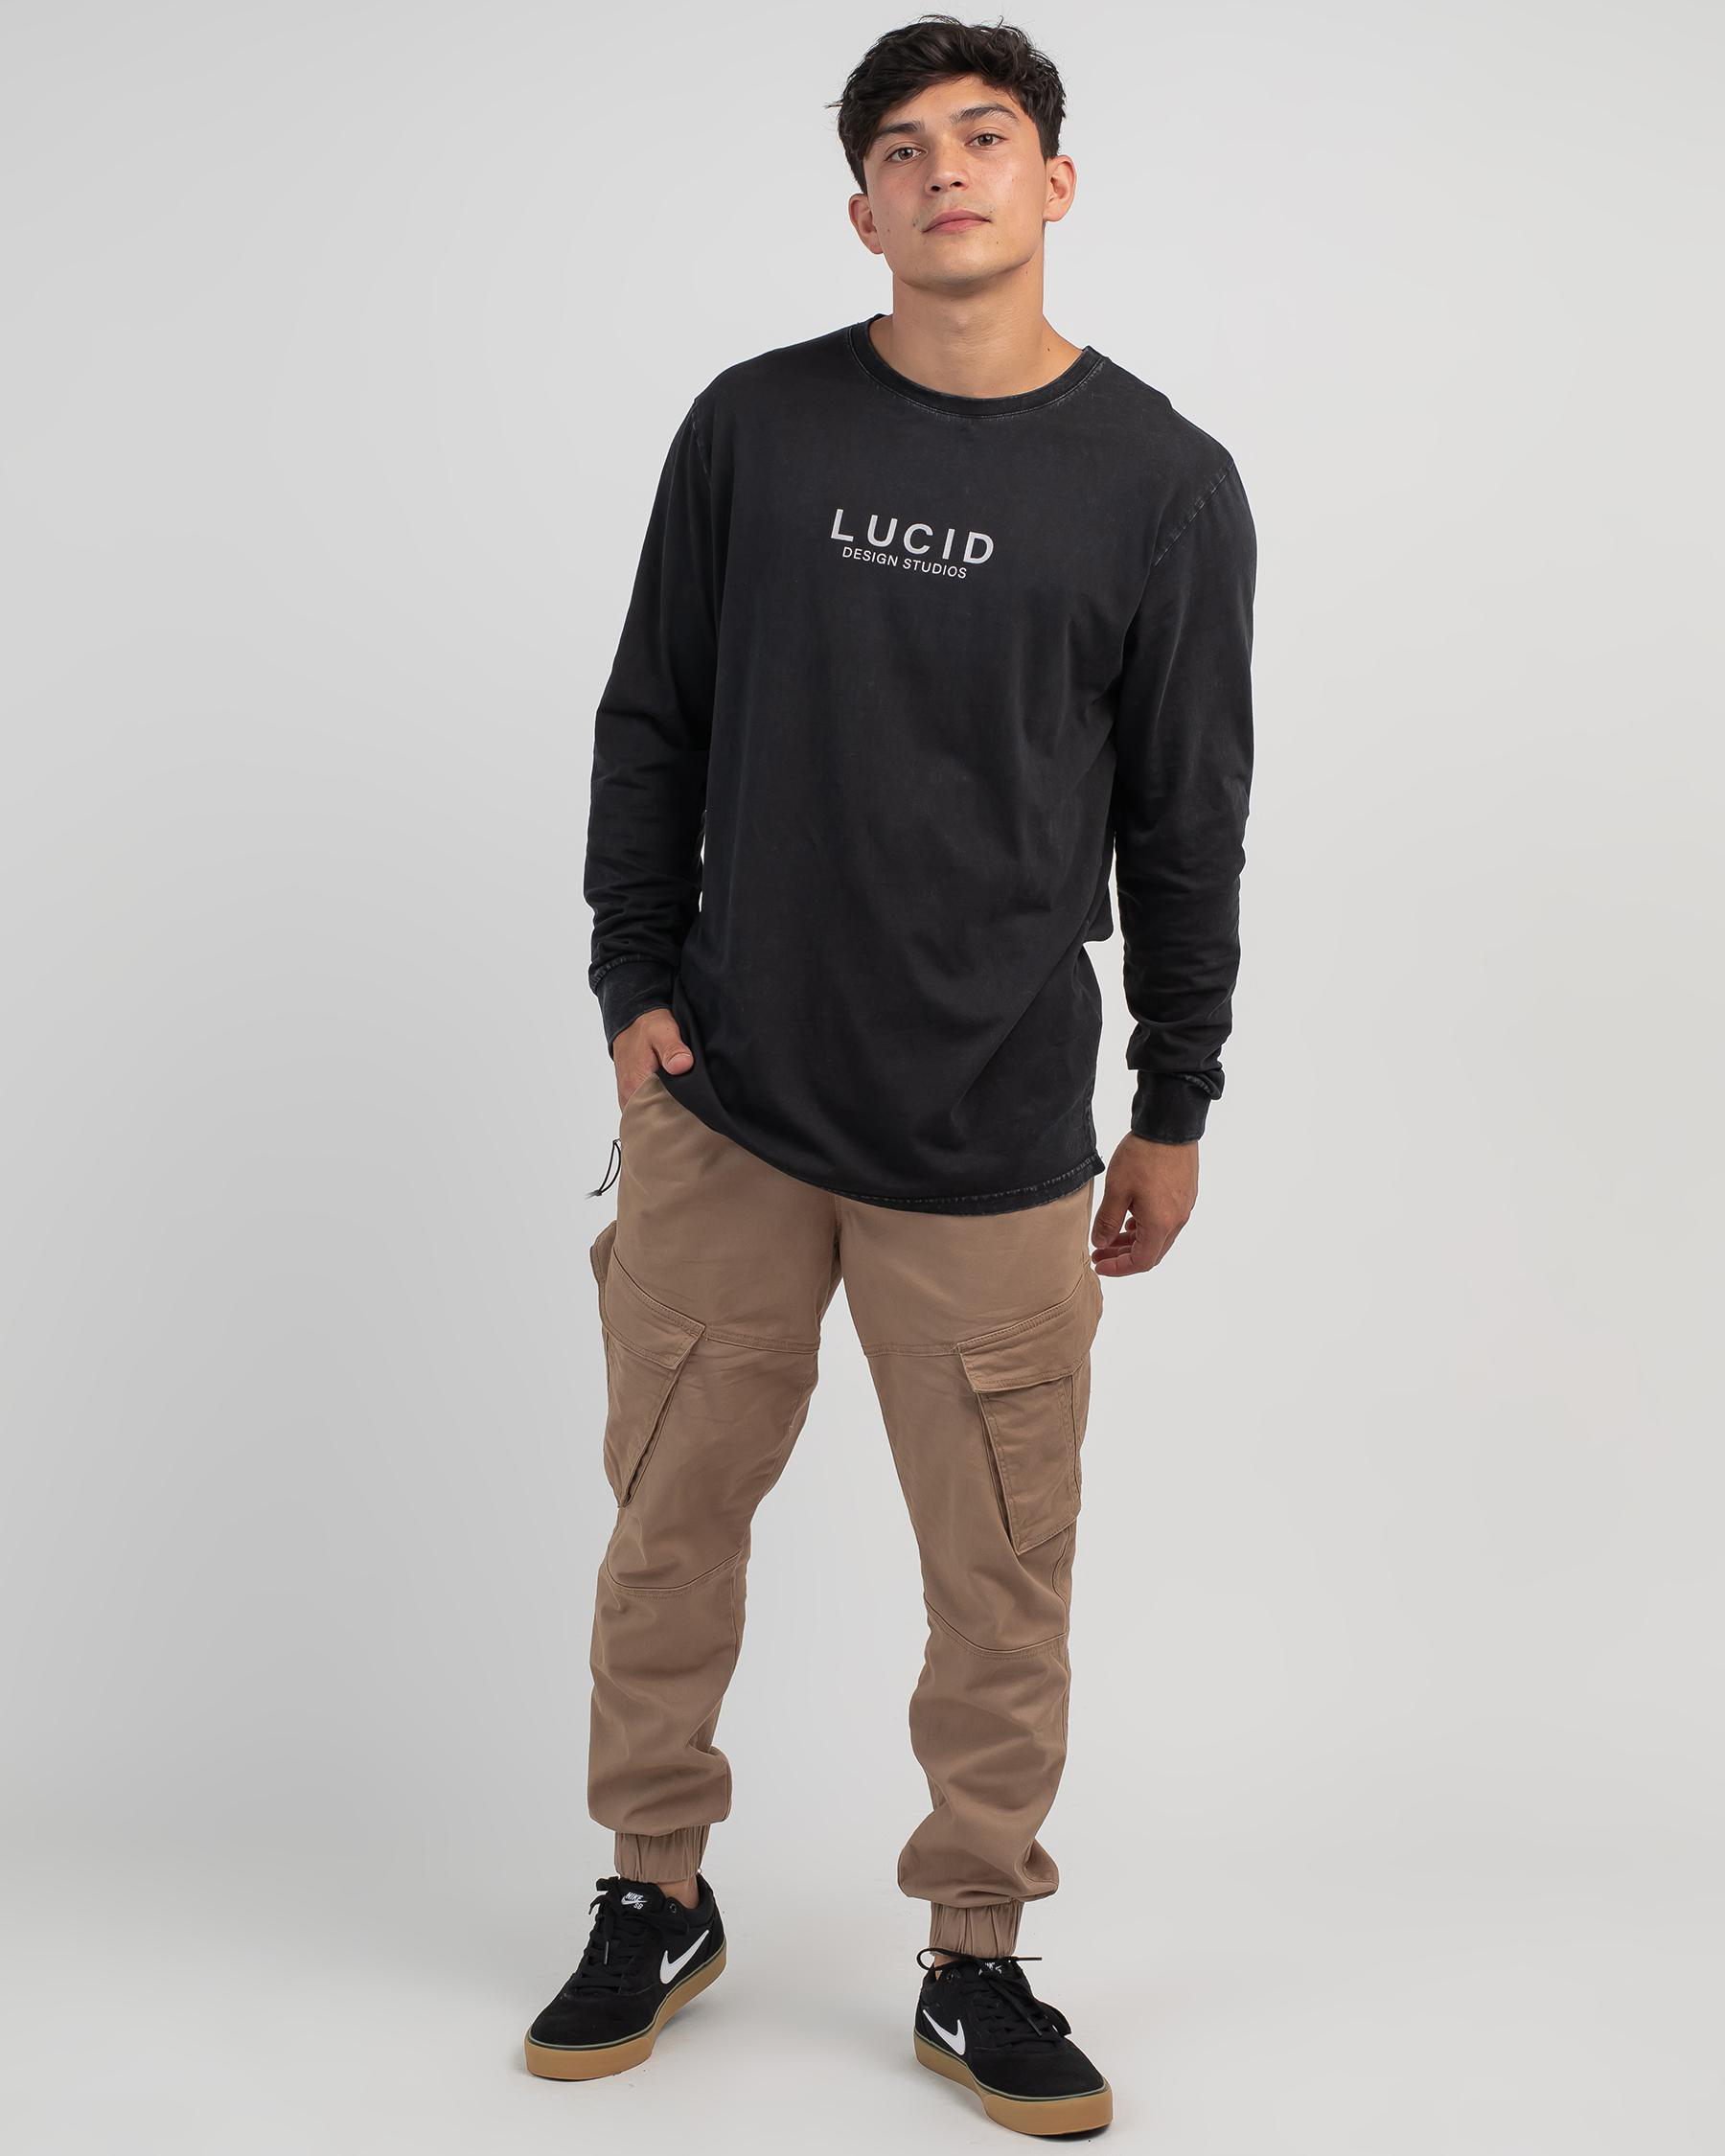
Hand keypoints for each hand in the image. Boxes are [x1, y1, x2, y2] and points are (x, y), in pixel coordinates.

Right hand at [612, 1007, 693, 1110]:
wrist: (632, 1019)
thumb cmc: (647, 1026)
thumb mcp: (663, 1031)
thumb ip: (673, 1049)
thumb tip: (682, 1065)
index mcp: (635, 1085)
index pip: (658, 1117)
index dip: (678, 1118)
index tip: (696, 1113)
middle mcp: (628, 1096)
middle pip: (655, 1120)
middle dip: (675, 1119)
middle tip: (697, 1113)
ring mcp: (629, 1098)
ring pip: (651, 1116)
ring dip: (668, 1114)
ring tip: (688, 1110)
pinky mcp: (632, 1095)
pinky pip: (648, 1110)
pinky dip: (661, 1108)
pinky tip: (677, 1102)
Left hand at [1090, 1133, 1197, 1275]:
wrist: (1170, 1125)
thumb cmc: (1142, 1156)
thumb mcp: (1116, 1190)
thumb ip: (1107, 1221)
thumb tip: (1100, 1243)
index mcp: (1161, 1224)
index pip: (1141, 1261)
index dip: (1119, 1268)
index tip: (1099, 1265)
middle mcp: (1177, 1220)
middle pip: (1151, 1252)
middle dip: (1124, 1257)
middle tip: (1099, 1253)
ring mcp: (1184, 1207)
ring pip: (1159, 1237)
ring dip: (1134, 1241)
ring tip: (1109, 1237)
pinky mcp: (1185, 1194)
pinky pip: (1166, 1222)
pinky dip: (1146, 1228)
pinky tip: (1129, 1220)